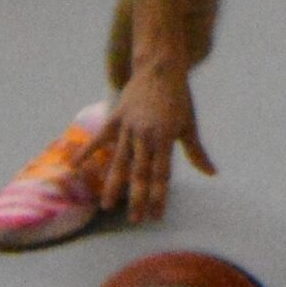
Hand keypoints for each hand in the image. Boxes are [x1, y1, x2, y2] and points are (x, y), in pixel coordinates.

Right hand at [80, 61, 216, 224]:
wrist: (161, 67)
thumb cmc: (179, 98)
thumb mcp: (189, 124)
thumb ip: (196, 152)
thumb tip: (211, 173)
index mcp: (166, 137)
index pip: (161, 175)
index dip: (159, 197)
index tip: (156, 216)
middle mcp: (146, 134)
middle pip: (140, 172)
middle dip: (137, 198)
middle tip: (134, 220)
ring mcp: (128, 126)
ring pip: (120, 161)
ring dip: (113, 185)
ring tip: (107, 206)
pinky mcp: (116, 117)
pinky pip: (99, 138)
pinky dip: (86, 151)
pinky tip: (74, 167)